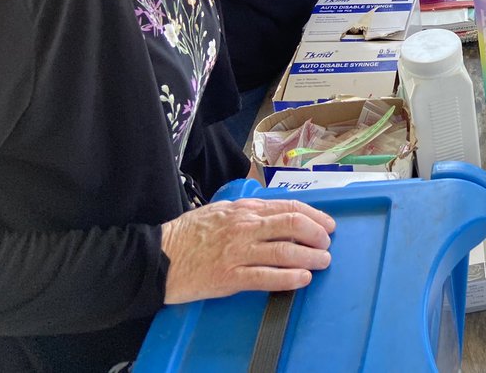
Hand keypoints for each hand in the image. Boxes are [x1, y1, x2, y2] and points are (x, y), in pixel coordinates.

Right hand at [161, 198, 335, 302]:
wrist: (157, 257)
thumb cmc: (189, 234)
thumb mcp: (222, 212)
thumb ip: (251, 213)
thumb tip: (279, 217)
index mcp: (245, 210)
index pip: (289, 207)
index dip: (315, 216)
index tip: (328, 225)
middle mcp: (245, 227)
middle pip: (293, 224)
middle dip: (317, 234)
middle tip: (327, 244)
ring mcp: (238, 252)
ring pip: (285, 251)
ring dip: (310, 256)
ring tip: (322, 262)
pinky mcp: (230, 276)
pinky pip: (267, 277)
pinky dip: (290, 278)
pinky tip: (303, 279)